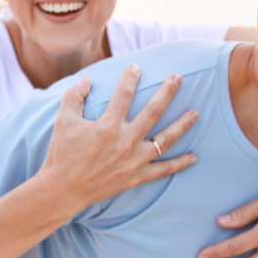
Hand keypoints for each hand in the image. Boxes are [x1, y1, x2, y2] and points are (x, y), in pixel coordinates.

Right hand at [38, 64, 198, 210]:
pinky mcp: (136, 177)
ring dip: (182, 125)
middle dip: (167, 92)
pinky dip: (179, 164)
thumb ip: (74, 96)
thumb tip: (87, 79)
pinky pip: (163, 170)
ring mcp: (134, 161)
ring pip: (165, 140)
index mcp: (107, 126)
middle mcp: (125, 142)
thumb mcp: (63, 120)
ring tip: (196, 113)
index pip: (124, 95)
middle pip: (153, 112)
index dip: (130, 79)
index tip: (136, 67)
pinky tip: (194, 157)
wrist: (62, 190)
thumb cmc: (62, 153)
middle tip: (178, 78)